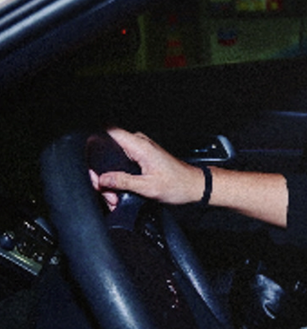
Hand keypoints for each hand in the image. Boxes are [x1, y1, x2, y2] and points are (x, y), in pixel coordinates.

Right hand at [90, 128, 204, 210]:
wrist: (193, 186)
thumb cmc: (178, 184)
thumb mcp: (148, 187)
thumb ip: (123, 181)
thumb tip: (103, 179)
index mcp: (140, 146)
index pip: (109, 131)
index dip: (95, 143)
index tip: (91, 162)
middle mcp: (139, 144)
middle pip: (107, 150)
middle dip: (102, 172)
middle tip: (107, 191)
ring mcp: (140, 151)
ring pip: (113, 160)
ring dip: (110, 179)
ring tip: (115, 196)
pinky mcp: (141, 159)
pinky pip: (121, 164)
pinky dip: (118, 179)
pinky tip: (119, 193)